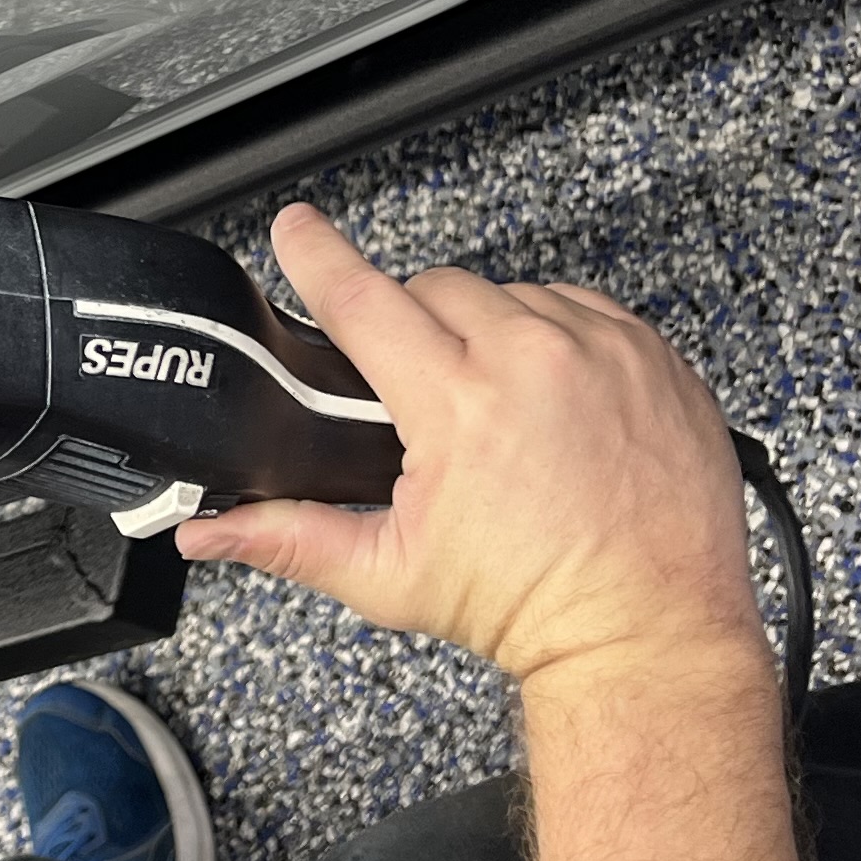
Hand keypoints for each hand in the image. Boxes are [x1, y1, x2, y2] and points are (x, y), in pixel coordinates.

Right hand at [178, 206, 762, 692]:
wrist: (646, 632)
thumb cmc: (533, 605)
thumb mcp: (391, 575)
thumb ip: (289, 538)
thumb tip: (207, 532)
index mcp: (459, 404)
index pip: (362, 300)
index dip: (317, 256)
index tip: (295, 228)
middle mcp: (534, 359)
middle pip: (435, 289)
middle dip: (415, 329)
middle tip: (424, 400)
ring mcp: (603, 350)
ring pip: (512, 294)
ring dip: (490, 332)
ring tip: (499, 409)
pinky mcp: (653, 355)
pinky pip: (583, 308)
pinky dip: (557, 339)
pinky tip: (553, 400)